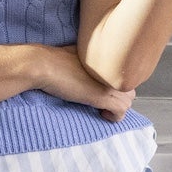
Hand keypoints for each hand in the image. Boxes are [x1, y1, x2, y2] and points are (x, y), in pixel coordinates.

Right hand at [19, 45, 135, 121]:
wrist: (42, 65)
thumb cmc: (53, 59)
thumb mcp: (78, 55)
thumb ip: (90, 61)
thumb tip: (87, 68)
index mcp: (107, 57)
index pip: (123, 74)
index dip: (114, 85)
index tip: (102, 90)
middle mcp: (112, 68)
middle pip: (129, 87)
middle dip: (118, 97)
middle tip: (102, 101)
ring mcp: (109, 83)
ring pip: (128, 101)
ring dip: (116, 107)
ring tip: (100, 108)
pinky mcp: (103, 96)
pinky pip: (122, 111)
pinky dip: (114, 116)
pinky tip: (101, 113)